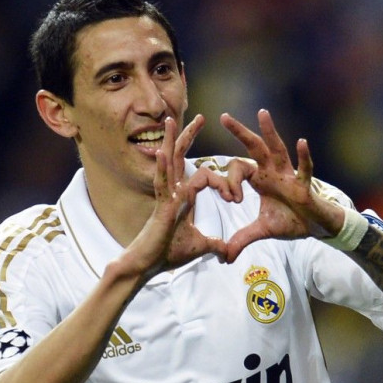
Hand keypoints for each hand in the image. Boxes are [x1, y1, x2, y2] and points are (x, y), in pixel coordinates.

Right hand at [123, 115, 228, 274]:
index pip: (204, 175)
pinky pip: (161, 184)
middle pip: (182, 157)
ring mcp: (165, 196)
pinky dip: (162, 168)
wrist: (148, 265)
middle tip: (201, 117)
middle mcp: (173, 191)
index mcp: (183, 197)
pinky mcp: (160, 207)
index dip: (222, 183)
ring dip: (171, 141)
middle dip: (190, 136)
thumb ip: (214, 245)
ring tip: (170, 120)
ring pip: (169, 162)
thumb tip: (227, 253)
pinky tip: (164, 153)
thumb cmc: (168, 254)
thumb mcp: (199, 246)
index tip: (233, 199)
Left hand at [219, 109, 343, 262]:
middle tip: (223, 116)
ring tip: (262, 113)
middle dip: (239, 132)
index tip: (231, 200)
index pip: (237, 170)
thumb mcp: (261, 230)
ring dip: (269, 132)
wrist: (314, 228)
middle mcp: (272, 171)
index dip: (229, 182)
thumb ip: (242, 239)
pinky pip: (304, 168)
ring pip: (277, 149)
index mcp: (259, 179)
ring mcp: (289, 175)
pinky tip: (301, 142)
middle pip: (253, 148)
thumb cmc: (290, 221)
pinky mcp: (304, 184)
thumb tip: (223, 257)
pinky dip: (303, 156)